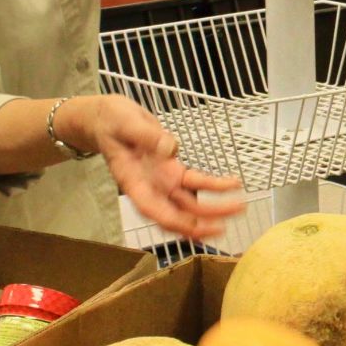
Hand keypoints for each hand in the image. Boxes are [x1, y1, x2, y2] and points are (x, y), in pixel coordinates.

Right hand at [87, 95, 243, 239]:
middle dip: (203, 221)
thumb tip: (170, 148)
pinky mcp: (172, 170)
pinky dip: (213, 187)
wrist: (106, 117)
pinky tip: (231, 185)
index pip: (153, 210)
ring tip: (238, 206)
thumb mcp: (126, 124)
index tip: (198, 227)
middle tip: (229, 220)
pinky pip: (195, 183)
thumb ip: (148, 136)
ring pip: (190, 204)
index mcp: (133, 182)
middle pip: (178, 213)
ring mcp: (162, 181)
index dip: (176, 223)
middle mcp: (149, 187)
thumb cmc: (110, 122)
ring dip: (213, 209)